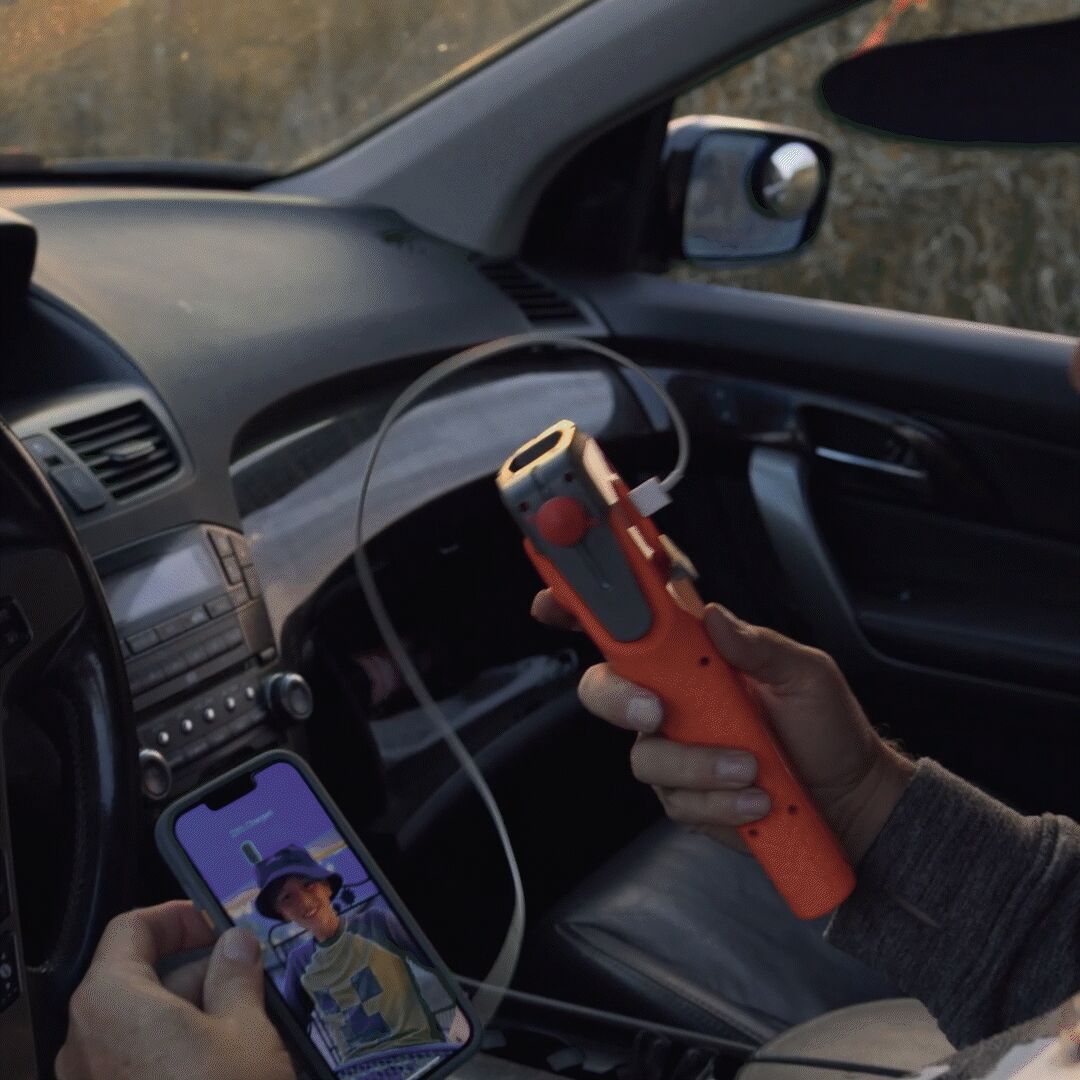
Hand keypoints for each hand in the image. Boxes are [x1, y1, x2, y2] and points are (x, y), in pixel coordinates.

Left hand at [56, 900, 294, 1079]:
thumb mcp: (246, 1029)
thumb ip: (236, 974)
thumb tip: (233, 944)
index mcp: (111, 1002)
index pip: (132, 930)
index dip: (177, 917)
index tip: (216, 924)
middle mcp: (84, 1043)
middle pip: (135, 979)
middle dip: (193, 972)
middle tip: (245, 976)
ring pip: (138, 1026)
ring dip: (188, 1014)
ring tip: (243, 1026)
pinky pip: (134, 1066)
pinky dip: (172, 1053)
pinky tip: (219, 1065)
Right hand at [532, 590, 913, 863]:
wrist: (848, 800)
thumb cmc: (826, 728)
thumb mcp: (806, 675)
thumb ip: (759, 645)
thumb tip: (714, 616)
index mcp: (695, 656)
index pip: (631, 624)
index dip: (584, 610)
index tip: (553, 604)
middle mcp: (673, 698)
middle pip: (605, 688)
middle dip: (618, 699)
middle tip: (655, 713)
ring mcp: (673, 747)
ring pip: (643, 754)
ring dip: (697, 764)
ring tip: (752, 770)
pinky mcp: (684, 795)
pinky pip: (675, 799)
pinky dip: (716, 801)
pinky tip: (755, 801)